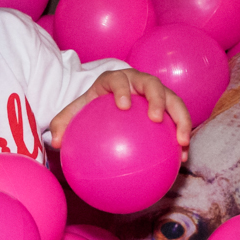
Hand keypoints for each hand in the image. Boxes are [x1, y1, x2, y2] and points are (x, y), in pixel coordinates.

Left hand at [49, 68, 192, 160]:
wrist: (111, 100)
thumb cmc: (93, 106)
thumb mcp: (76, 112)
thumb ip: (64, 123)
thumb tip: (56, 142)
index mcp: (116, 80)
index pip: (119, 80)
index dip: (123, 89)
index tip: (123, 105)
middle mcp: (140, 82)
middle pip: (153, 85)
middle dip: (157, 100)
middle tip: (155, 119)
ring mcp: (158, 93)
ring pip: (174, 101)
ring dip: (181, 120)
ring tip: (182, 142)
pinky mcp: (168, 107)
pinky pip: (179, 120)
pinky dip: (182, 137)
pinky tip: (182, 159)